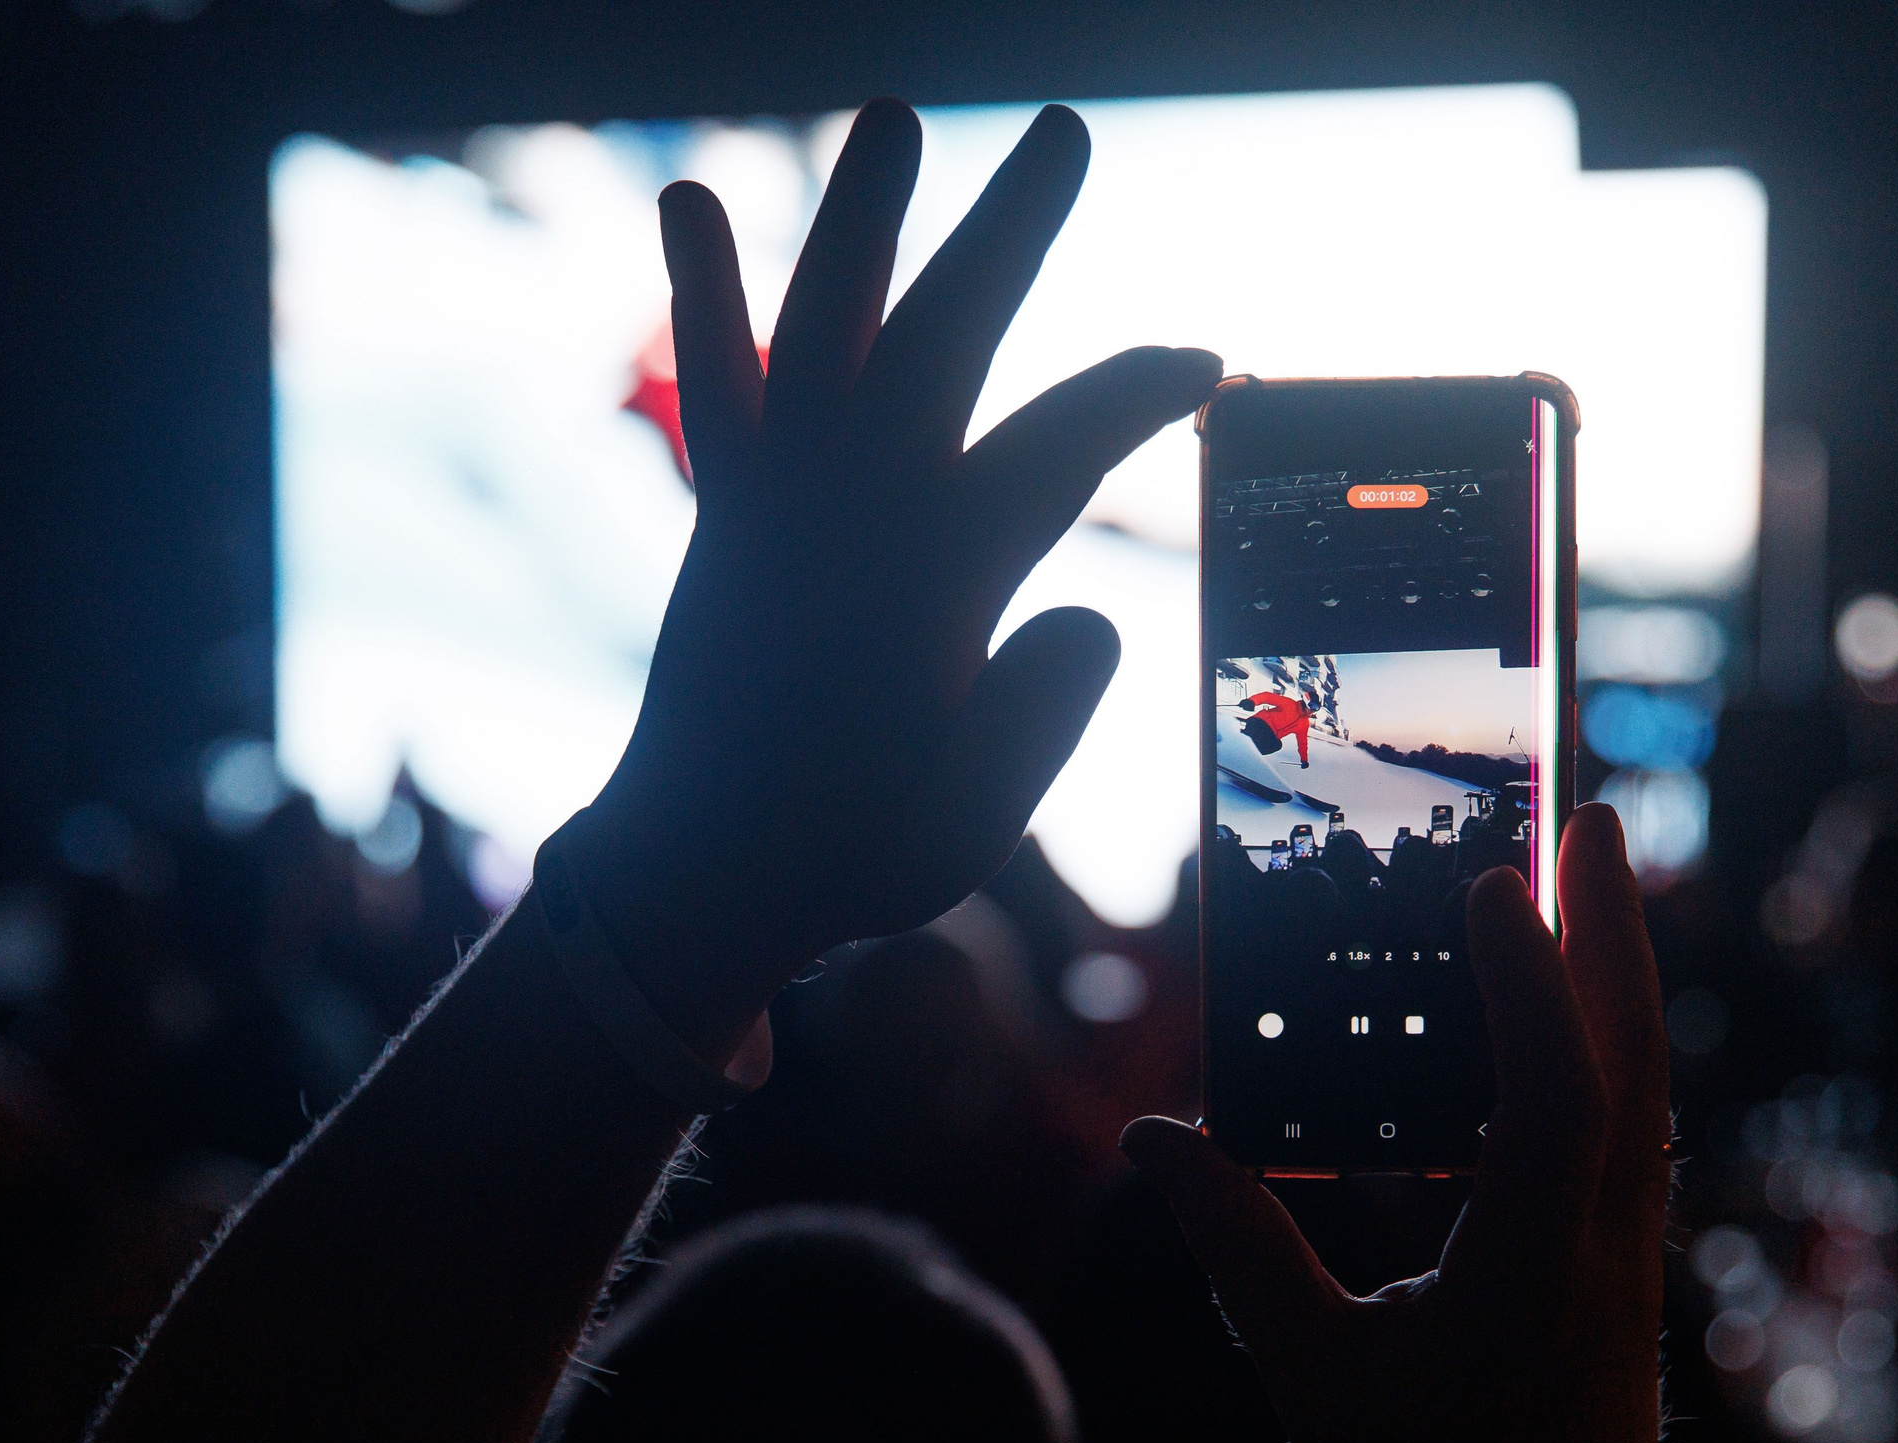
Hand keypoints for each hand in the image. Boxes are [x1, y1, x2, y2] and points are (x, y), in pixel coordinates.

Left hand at [572, 100, 1221, 1058]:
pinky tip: (691, 193)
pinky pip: (721, 385)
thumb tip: (1079, 613)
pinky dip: (704, 292)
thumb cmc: (852, 850)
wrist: (695, 877)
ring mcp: (782, 501)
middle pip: (943, 338)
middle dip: (1007, 232)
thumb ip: (1049, 704)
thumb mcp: (984, 814)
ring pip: (825, 330)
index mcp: (937, 577)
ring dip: (861, 218)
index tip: (1207, 364)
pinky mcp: (730, 512)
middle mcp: (855, 511)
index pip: (1066, 442)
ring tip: (894, 111)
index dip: (1143, 389)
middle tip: (1061, 128)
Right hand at [1122, 805, 1689, 1442]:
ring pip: (1640, 1092)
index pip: (1555, 1095)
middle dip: (1611, 928)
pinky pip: (1618, 1139)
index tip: (1487, 875)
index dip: (1525, 979)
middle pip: (1635, 1060)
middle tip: (1583, 811)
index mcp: (1536, 1273)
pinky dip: (1592, 1058)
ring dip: (1612, 981)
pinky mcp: (1618, 1280)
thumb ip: (1236, 1247)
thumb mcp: (1310, 1376)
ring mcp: (1626, 1264)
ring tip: (1575, 886)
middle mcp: (1606, 1252)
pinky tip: (1542, 1032)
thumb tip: (1154, 1139)